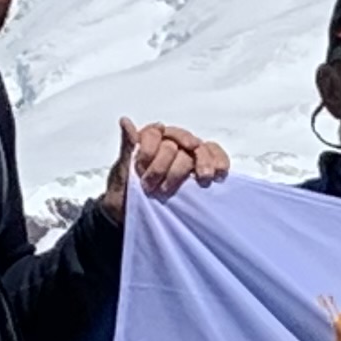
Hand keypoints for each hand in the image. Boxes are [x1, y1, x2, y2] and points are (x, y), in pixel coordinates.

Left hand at [101, 119, 228, 210]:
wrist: (132, 219)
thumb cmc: (124, 197)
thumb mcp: (120, 174)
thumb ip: (127, 148)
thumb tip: (125, 121)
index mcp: (147, 141)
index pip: (154, 133)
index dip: (149, 151)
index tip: (142, 171)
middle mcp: (168, 143)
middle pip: (178, 142)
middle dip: (171, 166)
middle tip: (161, 189)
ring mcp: (186, 154)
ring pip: (199, 148)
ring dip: (202, 161)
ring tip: (202, 178)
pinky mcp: (200, 167)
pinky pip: (215, 155)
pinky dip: (219, 160)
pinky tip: (220, 172)